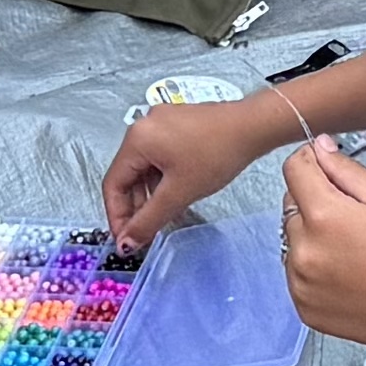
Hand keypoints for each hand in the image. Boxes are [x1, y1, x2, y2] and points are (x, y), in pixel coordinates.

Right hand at [105, 92, 268, 244]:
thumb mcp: (179, 193)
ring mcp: (161, 123)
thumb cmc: (217, 154)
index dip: (117, 216)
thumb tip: (127, 242)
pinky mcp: (177, 125)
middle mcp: (144, 126)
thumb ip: (149, 220)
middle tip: (143, 233)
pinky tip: (175, 195)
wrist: (253, 127)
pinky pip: (160, 157)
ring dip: (150, 195)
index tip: (125, 239)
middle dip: (135, 207)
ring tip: (162, 217)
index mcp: (137, 139)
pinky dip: (163, 179)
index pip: (113, 184)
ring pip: (145, 167)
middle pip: (128, 175)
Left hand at [270, 137, 365, 357]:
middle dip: (315, 199)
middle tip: (355, 216)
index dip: (312, 161)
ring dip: (312, 233)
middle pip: (291, 204)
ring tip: (353, 247)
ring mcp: (298, 282)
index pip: (293, 169)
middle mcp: (301, 249)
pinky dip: (314, 265)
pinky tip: (347, 271)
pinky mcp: (303, 306)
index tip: (331, 167)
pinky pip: (297, 271)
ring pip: (293, 238)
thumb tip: (318, 148)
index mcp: (324, 216)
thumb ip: (347, 171)